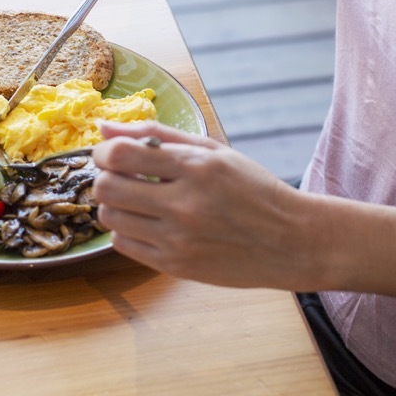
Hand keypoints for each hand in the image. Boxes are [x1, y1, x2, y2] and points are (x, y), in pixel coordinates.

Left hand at [92, 119, 304, 287]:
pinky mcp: (175, 266)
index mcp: (196, 168)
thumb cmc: (252, 190)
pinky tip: (148, 222)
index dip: (105, 151)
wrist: (290, 241)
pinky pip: (123, 245)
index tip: (112, 153)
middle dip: (105, 177)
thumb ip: (157, 135)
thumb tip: (104, 128)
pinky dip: (126, 230)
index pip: (121, 155)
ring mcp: (178, 240)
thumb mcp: (213, 151)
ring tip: (136, 199)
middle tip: (121, 176)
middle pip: (106, 188)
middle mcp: (184, 205)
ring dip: (114, 205)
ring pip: (110, 218)